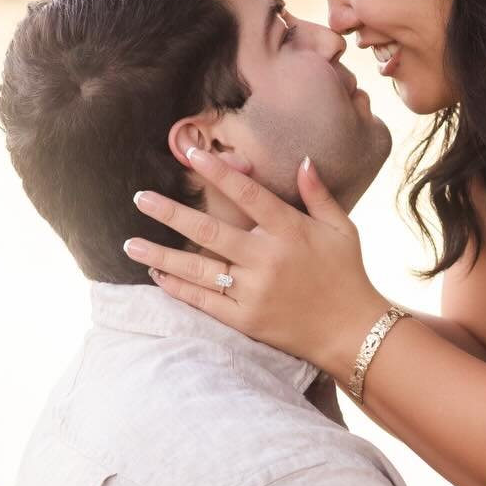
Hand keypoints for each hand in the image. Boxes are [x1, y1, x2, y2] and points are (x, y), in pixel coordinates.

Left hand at [123, 149, 389, 378]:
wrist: (354, 331)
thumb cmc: (348, 276)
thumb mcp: (342, 229)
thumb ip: (318, 195)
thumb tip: (302, 160)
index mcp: (290, 231)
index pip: (247, 195)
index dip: (217, 173)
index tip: (189, 154)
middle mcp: (267, 258)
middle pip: (210, 232)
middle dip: (170, 213)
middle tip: (140, 198)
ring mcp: (254, 291)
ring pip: (198, 269)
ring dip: (161, 254)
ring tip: (130, 243)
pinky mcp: (246, 319)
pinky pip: (204, 301)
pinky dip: (178, 288)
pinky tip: (157, 275)